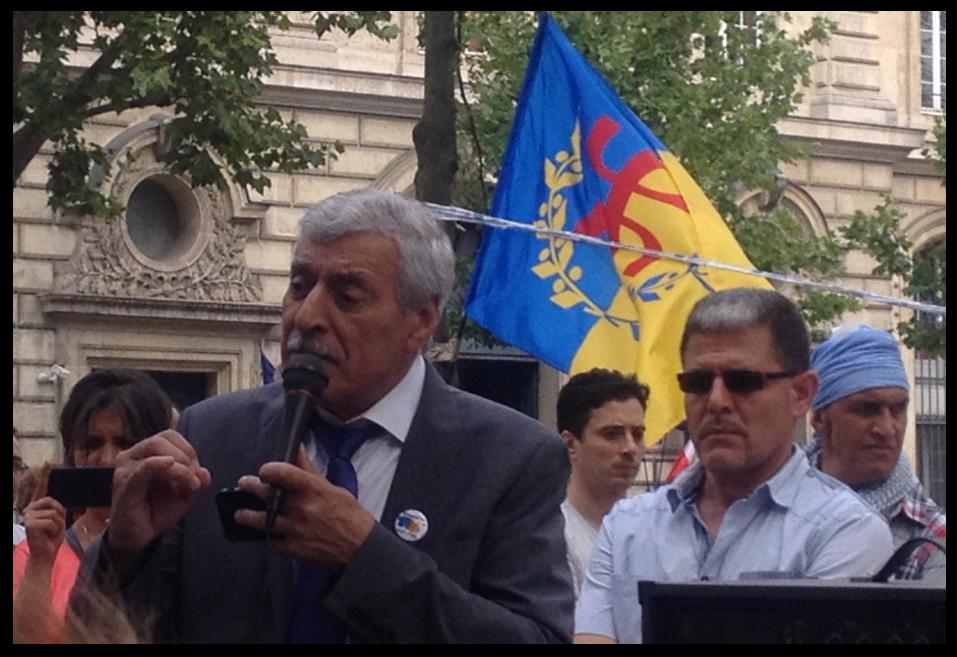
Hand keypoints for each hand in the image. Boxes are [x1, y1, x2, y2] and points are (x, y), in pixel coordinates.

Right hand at [22, 462, 65, 566]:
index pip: (41, 489)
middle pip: (53, 502)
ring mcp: (28, 516)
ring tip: (51, 533)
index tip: (49, 463)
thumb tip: (58, 502)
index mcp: (36, 507)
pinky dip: (55, 530)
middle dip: (60, 515)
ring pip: (54, 513)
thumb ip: (56, 509)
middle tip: (54, 528)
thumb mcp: (57, 520)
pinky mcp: (30, 524)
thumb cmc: (51, 538)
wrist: (45, 555)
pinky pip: (52, 521)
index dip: (45, 476)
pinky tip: (47, 536)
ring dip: (58, 524)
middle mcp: (29, 510)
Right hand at [107, 430, 210, 553]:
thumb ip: (196, 480)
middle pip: (161, 440)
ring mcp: (126, 470)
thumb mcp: (184, 495)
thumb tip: (205, 472)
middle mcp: (132, 457)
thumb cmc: (156, 511)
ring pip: (154, 449)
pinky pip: (143, 468)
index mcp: (145, 454)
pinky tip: (170, 464)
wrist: (137, 537)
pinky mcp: (125, 486)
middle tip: (194, 479)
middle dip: (186, 456)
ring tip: (189, 483)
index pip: (169, 436)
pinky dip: (158, 463)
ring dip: (180, 465)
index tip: (197, 471)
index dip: (188, 449)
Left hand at [235, 447, 375, 566]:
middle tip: (245, 484)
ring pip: (261, 520)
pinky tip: (265, 533)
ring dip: (247, 516)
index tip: (264, 471)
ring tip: (240, 514)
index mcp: (314, 489)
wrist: (360, 548)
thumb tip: (298, 448)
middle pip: (266, 494)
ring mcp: (296, 529)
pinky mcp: (293, 548)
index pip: (282, 472)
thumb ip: (309, 470)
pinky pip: (272, 542)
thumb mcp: (332, 488)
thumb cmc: (350, 516)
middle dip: (250, 487)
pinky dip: (268, 537)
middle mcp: (302, 508)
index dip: (268, 470)